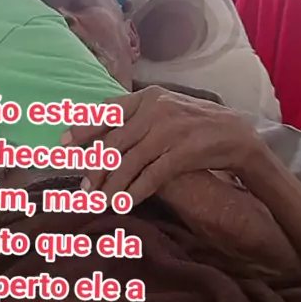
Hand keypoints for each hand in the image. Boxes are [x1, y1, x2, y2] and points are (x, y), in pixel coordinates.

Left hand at [61, 86, 263, 204]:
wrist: (235, 135)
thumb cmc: (194, 124)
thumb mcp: (165, 110)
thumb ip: (136, 119)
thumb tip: (100, 138)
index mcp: (148, 97)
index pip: (108, 112)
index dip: (84, 129)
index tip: (64, 144)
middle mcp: (156, 110)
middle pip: (114, 142)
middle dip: (95, 168)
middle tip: (82, 187)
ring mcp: (169, 131)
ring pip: (129, 163)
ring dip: (111, 186)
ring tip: (98, 201)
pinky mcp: (182, 153)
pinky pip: (151, 177)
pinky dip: (135, 193)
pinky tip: (124, 204)